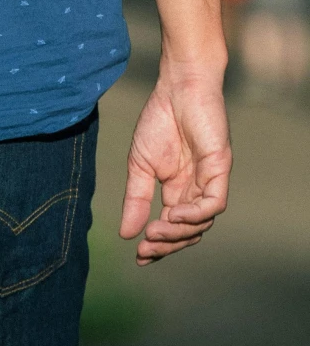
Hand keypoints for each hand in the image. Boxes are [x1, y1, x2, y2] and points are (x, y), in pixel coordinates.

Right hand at [119, 67, 230, 263]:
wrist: (177, 88)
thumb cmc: (159, 121)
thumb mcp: (139, 166)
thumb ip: (136, 199)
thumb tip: (125, 234)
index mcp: (178, 190)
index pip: (172, 226)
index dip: (159, 244)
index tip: (139, 257)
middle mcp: (196, 190)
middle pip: (188, 231)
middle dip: (167, 244)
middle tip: (146, 249)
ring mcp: (210, 181)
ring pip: (201, 222)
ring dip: (178, 232)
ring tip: (154, 232)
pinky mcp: (220, 170)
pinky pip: (213, 203)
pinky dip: (195, 215)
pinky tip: (173, 215)